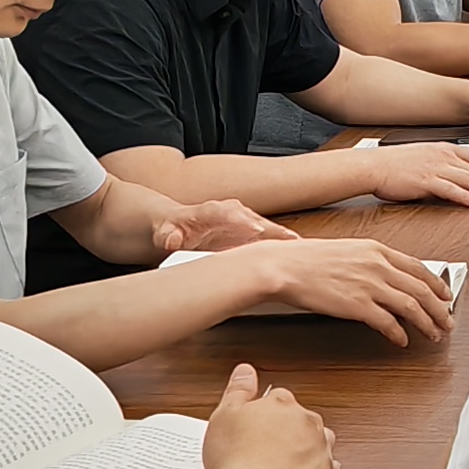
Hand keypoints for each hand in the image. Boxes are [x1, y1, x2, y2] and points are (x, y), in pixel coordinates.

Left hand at [149, 197, 287, 256]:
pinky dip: (283, 248)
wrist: (176, 225)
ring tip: (302, 254)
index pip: (235, 215)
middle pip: (260, 222)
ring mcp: (245, 223)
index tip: (258, 232)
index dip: (247, 224)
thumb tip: (171, 240)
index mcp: (216, 210)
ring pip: (269, 232)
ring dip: (284, 242)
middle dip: (277, 234)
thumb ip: (168, 236)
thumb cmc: (171, 229)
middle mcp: (235, 213)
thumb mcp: (165, 232)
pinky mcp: (251, 234)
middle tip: (295, 246)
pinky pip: (270, 240)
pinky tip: (295, 257)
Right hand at [199, 362, 339, 468]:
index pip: (279, 398)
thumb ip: (238, 389)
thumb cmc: (236, 459)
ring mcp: (321, 450)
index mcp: (283, 405)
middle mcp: (307, 423)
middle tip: (264, 449)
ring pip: (320, 442)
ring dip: (307, 449)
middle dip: (288, 430)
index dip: (265, 413)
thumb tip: (246, 371)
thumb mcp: (225, 415)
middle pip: (302, 419)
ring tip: (282, 465)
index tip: (256, 425)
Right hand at [235, 240, 457, 348]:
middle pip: (422, 289)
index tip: (445, 295)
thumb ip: (370, 261)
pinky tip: (402, 340)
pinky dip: (399, 333)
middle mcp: (378, 266)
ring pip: (412, 306)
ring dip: (427, 322)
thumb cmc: (306, 259)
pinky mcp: (357, 305)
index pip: (419, 268)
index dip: (437, 284)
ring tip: (434, 334)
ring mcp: (369, 285)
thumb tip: (385, 275)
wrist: (283, 266)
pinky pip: (387, 323)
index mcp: (377, 250)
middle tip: (448, 320)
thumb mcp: (346, 250)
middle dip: (440, 308)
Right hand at [357, 141, 468, 207]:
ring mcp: (435, 168)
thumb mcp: (423, 156)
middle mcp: (444, 157)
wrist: (373, 165)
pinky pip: (450, 189)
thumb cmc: (393, 163)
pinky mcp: (426, 181)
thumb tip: (455, 174)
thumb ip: (442, 163)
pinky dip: (465, 196)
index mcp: (444, 149)